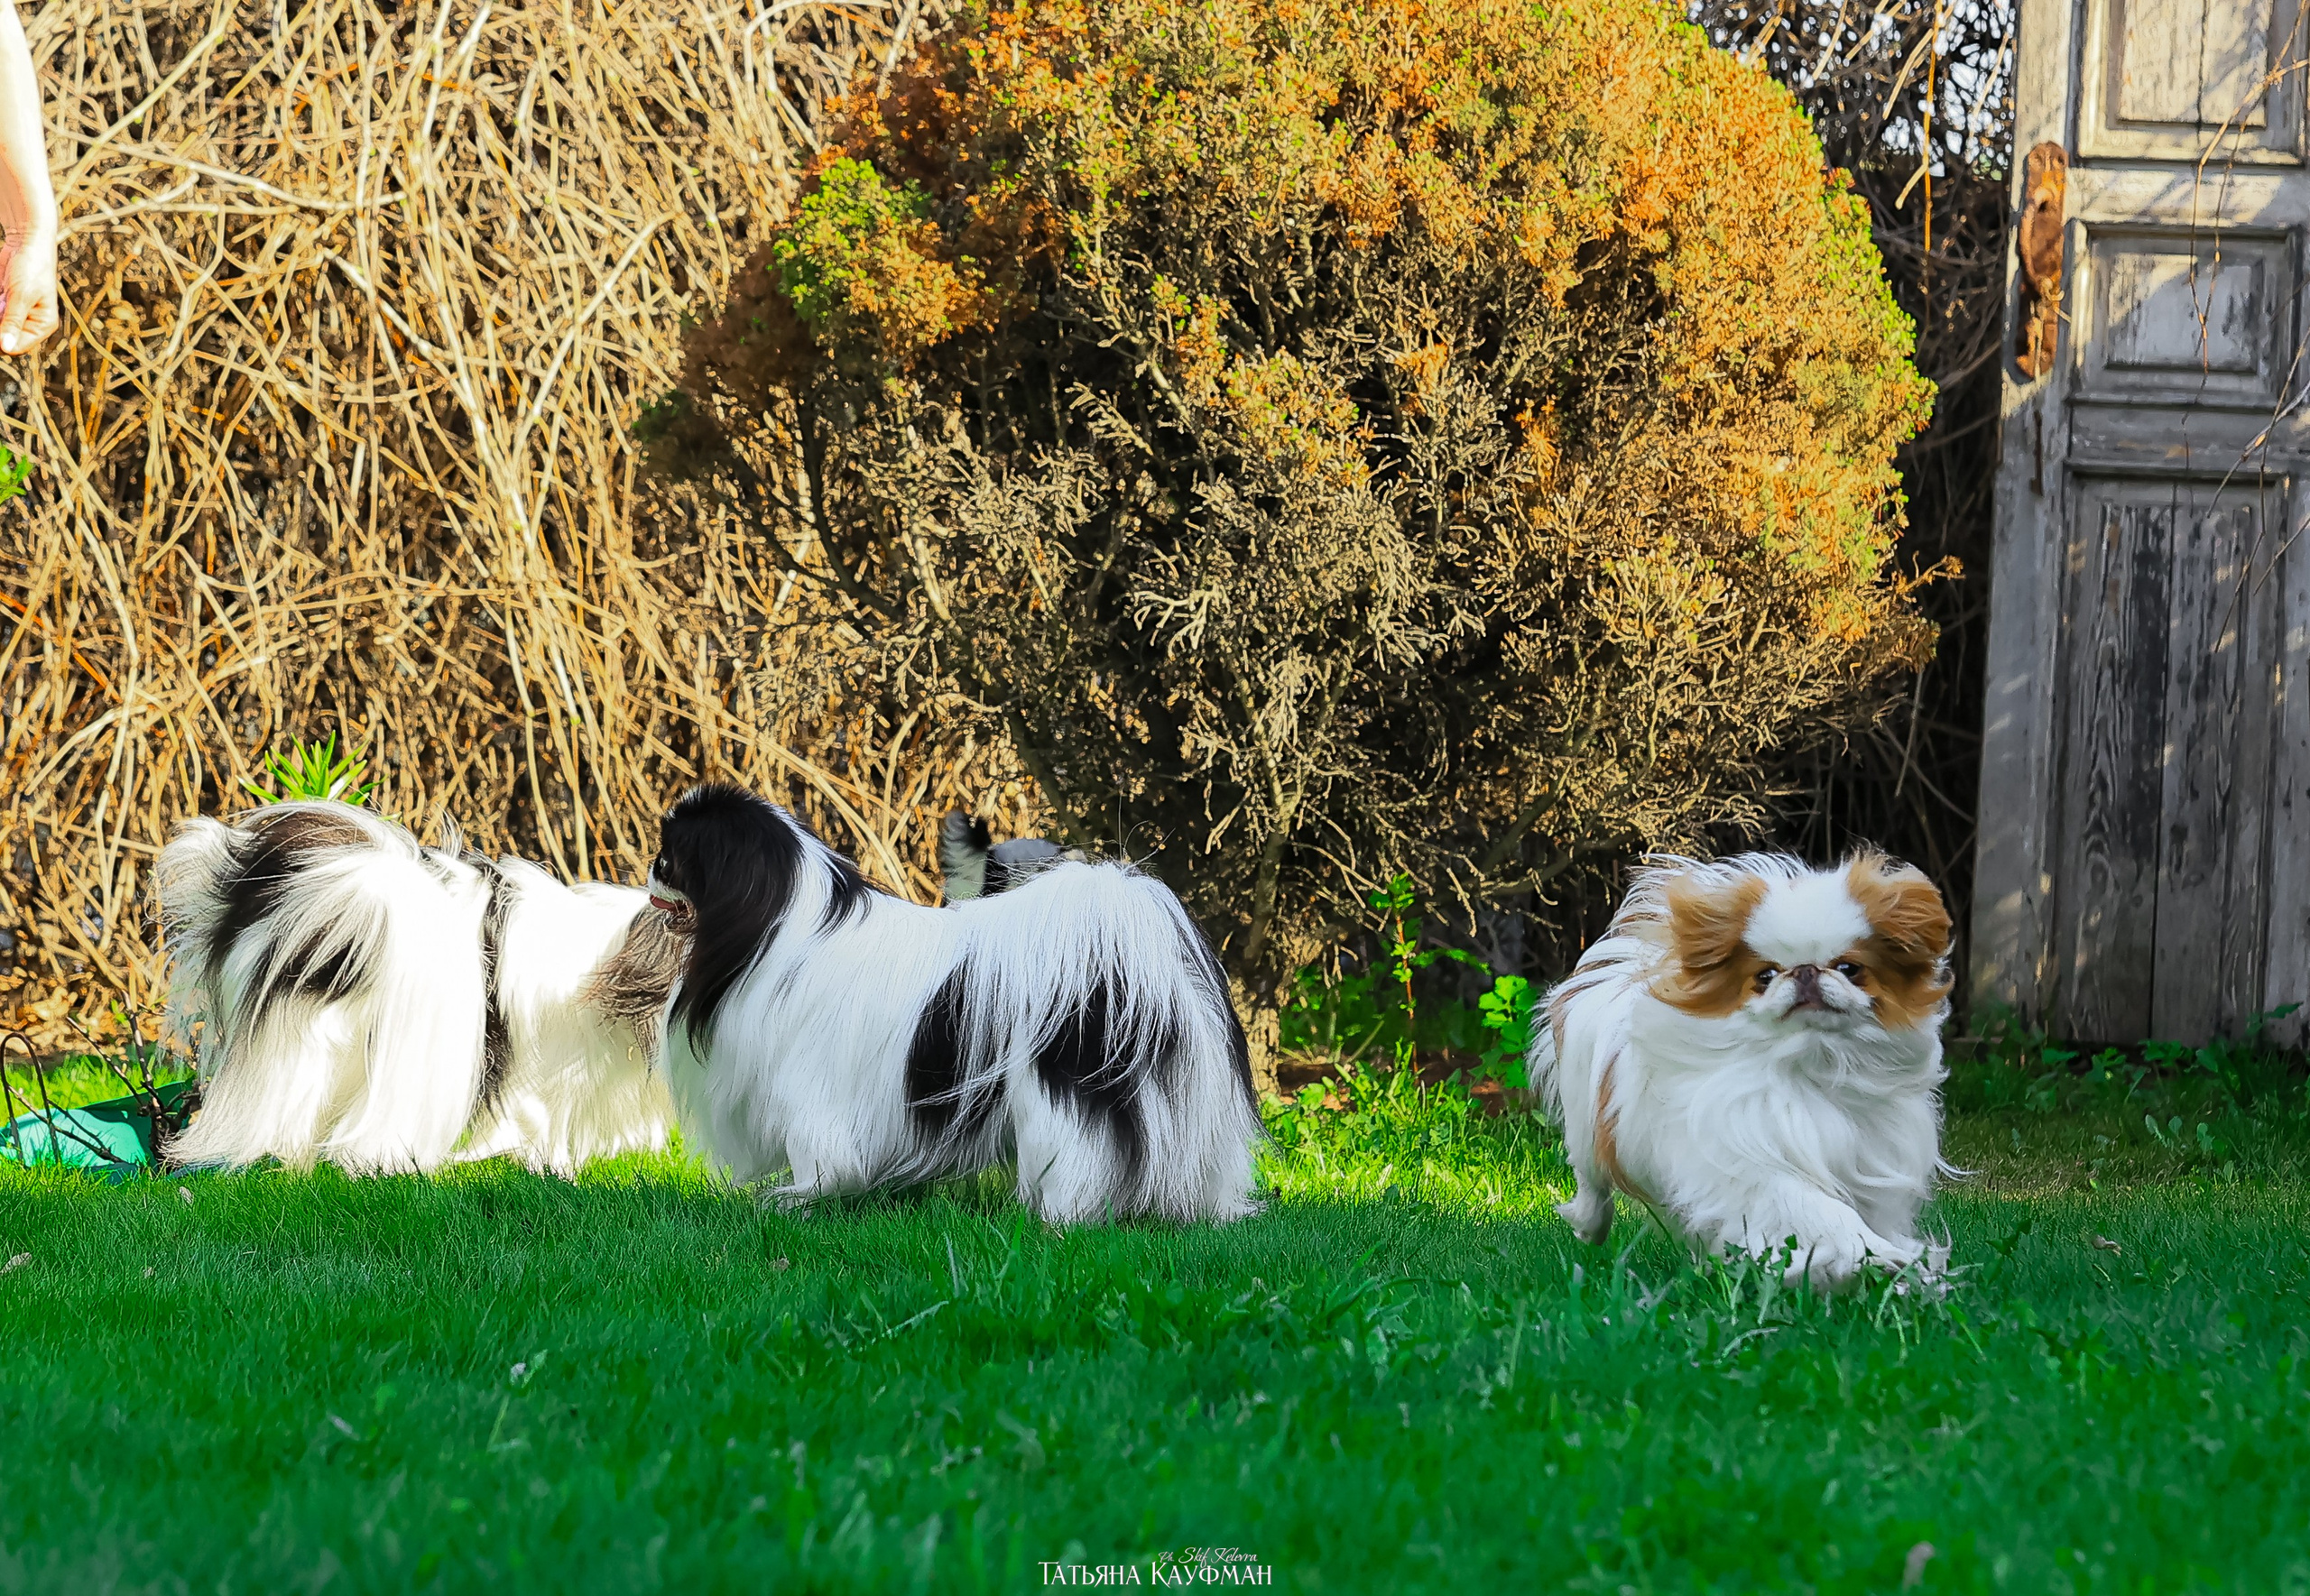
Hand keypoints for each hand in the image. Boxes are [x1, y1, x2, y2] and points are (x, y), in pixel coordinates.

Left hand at [0, 226, 54, 354]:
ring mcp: (13, 313)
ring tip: (0, 294)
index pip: (16, 345)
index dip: (0, 342)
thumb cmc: (32, 268)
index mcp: (41, 325)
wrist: (26, 243)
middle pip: (3, 337)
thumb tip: (5, 347)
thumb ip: (12, 321)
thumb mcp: (21, 296)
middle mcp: (28, 323)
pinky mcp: (2, 304)